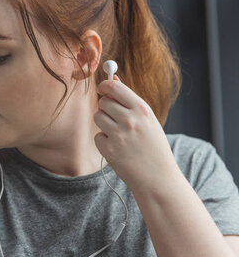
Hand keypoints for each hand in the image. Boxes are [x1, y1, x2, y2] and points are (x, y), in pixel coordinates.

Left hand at [93, 75, 179, 192]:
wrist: (158, 177)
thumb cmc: (153, 145)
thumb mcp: (148, 120)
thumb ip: (129, 100)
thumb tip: (112, 79)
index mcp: (142, 110)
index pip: (114, 88)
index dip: (105, 86)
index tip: (103, 88)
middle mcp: (130, 120)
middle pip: (103, 102)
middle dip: (106, 107)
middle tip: (115, 117)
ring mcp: (118, 135)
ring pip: (98, 117)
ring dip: (104, 123)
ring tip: (119, 134)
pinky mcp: (109, 149)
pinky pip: (98, 136)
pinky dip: (104, 141)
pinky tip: (119, 148)